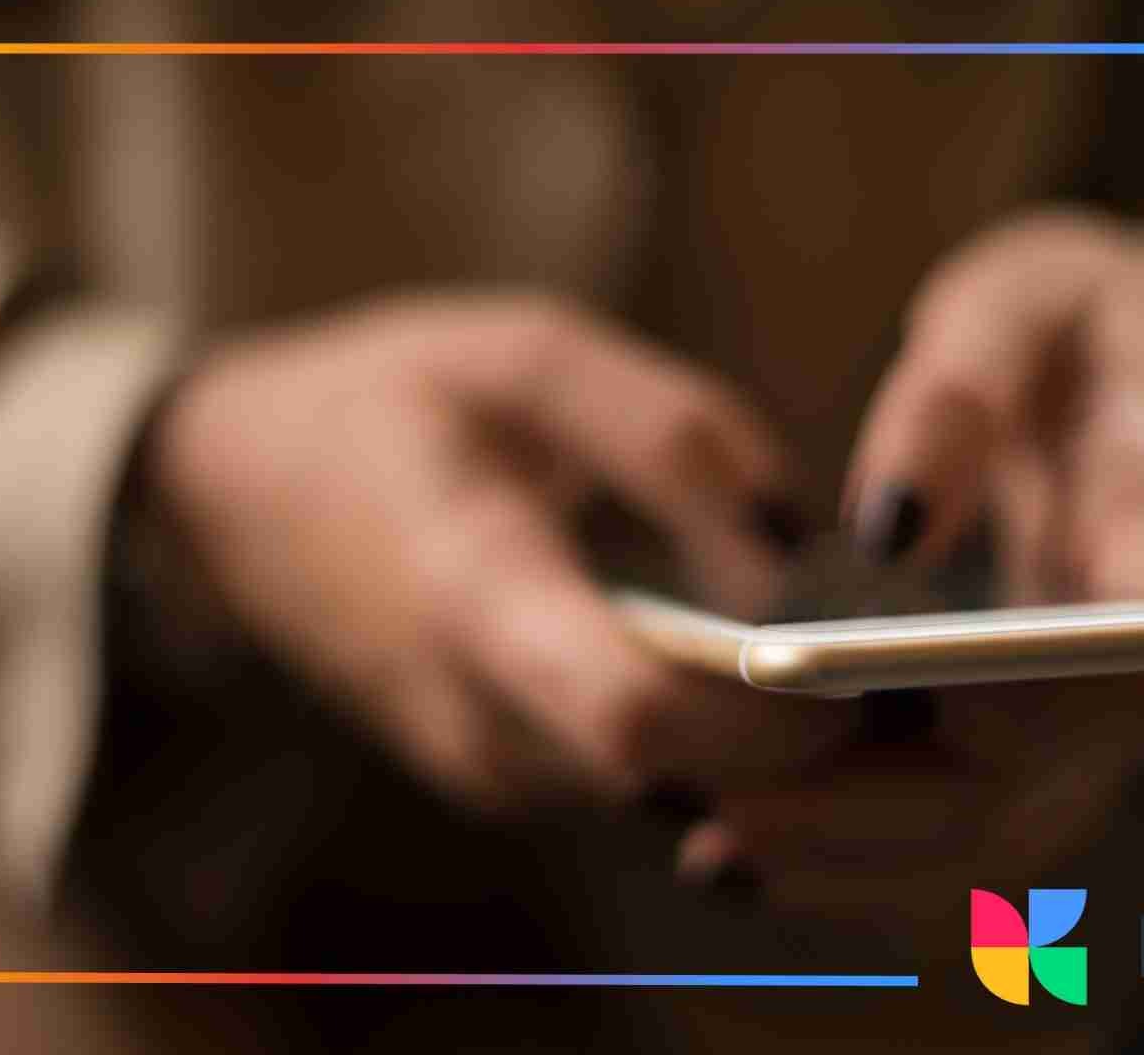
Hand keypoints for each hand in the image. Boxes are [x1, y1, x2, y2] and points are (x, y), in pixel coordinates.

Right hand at [151, 293, 854, 808]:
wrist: (232, 497)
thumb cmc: (380, 401)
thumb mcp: (521, 351)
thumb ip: (672, 440)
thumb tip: (798, 559)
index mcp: (467, 592)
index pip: (633, 718)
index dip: (774, 709)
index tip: (868, 650)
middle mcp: (477, 716)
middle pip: (685, 776)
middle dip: (814, 731)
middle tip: (911, 647)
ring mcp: (486, 764)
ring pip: (677, 791)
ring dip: (776, 739)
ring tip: (850, 644)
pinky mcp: (505, 774)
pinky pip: (645, 780)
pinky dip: (721, 738)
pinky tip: (765, 661)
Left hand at [679, 209, 1143, 906]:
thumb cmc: (1076, 331)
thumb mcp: (1026, 302)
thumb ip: (964, 390)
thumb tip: (890, 528)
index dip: (1076, 677)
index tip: (962, 701)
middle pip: (1041, 763)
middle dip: (890, 802)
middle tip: (738, 816)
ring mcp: (1102, 712)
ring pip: (998, 828)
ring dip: (859, 857)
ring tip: (717, 855)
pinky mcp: (1047, 750)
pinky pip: (966, 835)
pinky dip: (859, 860)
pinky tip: (745, 858)